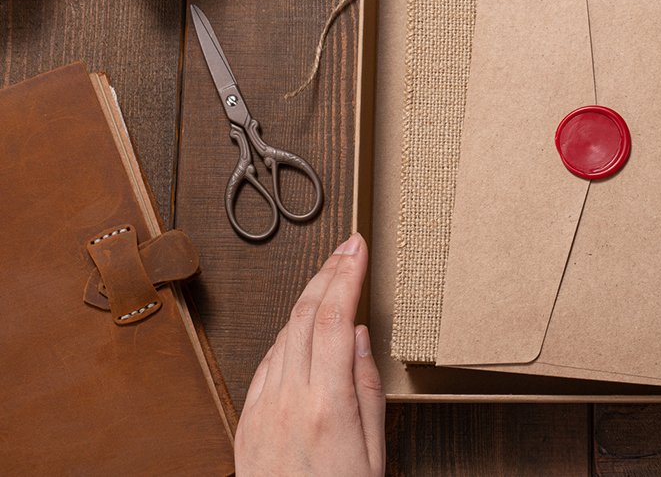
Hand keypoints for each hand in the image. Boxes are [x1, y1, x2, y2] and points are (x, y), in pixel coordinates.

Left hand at [235, 233, 384, 476]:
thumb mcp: (373, 452)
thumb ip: (365, 388)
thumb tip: (355, 337)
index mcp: (326, 406)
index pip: (333, 319)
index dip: (346, 276)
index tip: (358, 249)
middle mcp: (288, 400)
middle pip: (303, 316)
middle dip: (327, 273)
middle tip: (347, 248)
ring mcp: (262, 409)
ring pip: (282, 334)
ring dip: (307, 298)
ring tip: (330, 277)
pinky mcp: (247, 422)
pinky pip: (266, 362)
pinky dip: (288, 334)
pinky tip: (302, 328)